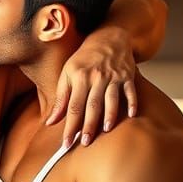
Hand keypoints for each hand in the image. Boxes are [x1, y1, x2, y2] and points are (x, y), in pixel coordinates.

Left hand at [45, 25, 138, 146]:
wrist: (108, 37)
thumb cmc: (84, 59)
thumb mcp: (67, 74)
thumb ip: (61, 99)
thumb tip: (50, 122)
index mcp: (79, 77)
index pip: (73, 107)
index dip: (69, 126)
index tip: (66, 143)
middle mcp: (96, 77)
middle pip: (92, 105)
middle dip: (88, 125)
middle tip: (85, 142)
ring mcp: (113, 76)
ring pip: (111, 98)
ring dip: (109, 115)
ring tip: (105, 130)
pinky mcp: (127, 76)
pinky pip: (130, 91)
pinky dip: (132, 102)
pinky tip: (131, 115)